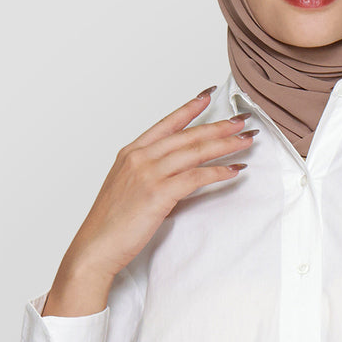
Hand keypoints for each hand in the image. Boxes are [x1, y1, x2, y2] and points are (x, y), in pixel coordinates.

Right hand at [57, 87, 258, 290]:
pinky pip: (196, 177)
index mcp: (131, 153)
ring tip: (245, 140)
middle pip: (187, 136)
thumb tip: (177, 173)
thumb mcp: (128, 188)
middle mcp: (139, 158)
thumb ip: (149, 174)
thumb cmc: (111, 223)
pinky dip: (218, 172)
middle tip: (241, 121)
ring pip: (194, 152)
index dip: (189, 109)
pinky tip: (233, 170)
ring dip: (224, 145)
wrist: (96, 245)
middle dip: (218, 127)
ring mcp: (148, 174)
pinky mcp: (158, 193)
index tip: (208, 96)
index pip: (166, 124)